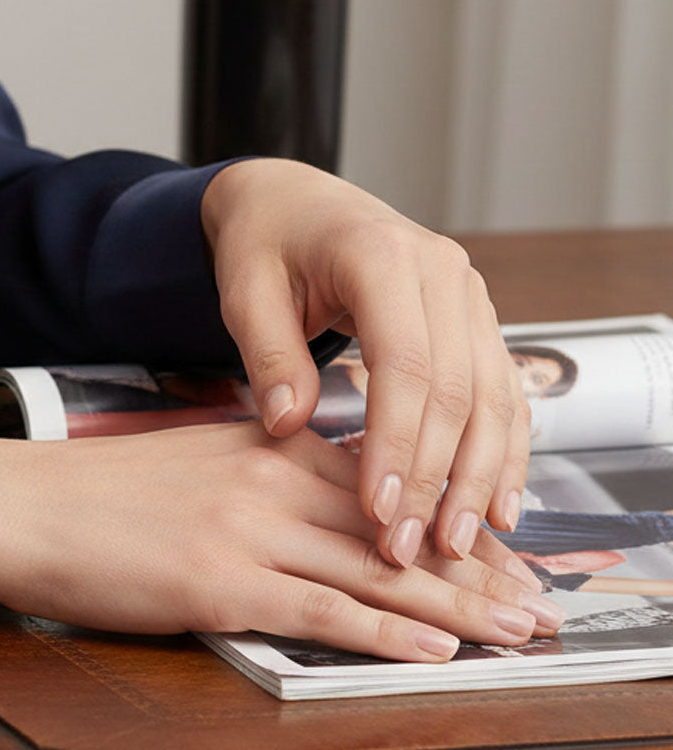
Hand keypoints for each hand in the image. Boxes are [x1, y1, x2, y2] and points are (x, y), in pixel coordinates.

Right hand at [0, 423, 561, 661]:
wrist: (31, 504)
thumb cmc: (107, 489)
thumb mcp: (200, 458)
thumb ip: (265, 471)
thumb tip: (322, 500)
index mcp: (266, 442)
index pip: (380, 478)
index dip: (446, 514)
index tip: (494, 542)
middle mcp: (268, 477)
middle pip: (393, 523)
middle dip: (471, 562)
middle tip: (533, 592)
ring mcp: (248, 530)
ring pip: (374, 568)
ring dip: (454, 603)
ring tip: (513, 626)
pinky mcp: (222, 583)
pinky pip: (323, 610)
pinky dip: (387, 632)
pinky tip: (434, 647)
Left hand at [200, 159, 530, 565]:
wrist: (293, 200)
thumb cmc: (265, 242)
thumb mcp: (246, 291)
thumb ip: (269, 355)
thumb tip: (289, 425)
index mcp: (382, 255)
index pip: (406, 365)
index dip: (397, 445)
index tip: (379, 512)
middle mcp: (442, 271)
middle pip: (457, 390)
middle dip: (438, 477)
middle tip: (412, 548)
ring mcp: (467, 293)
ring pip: (493, 396)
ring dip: (480, 475)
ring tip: (459, 544)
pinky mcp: (473, 318)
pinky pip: (501, 390)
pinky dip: (504, 449)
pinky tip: (496, 503)